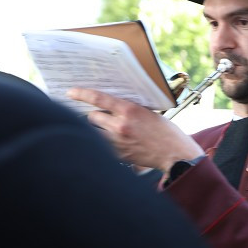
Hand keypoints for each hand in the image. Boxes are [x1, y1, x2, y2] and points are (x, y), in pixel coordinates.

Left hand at [67, 88, 203, 171]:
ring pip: (95, 132)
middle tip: (100, 117)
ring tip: (105, 131)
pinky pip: (104, 146)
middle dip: (94, 116)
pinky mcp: (120, 155)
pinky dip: (105, 143)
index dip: (81, 94)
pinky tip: (114, 143)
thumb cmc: (166, 133)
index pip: (98, 98)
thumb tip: (111, 106)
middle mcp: (121, 125)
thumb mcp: (148, 113)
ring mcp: (119, 142)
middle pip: (92, 117)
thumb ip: (129, 109)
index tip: (70, 92)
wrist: (176, 155)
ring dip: (97, 130)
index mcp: (129, 110)